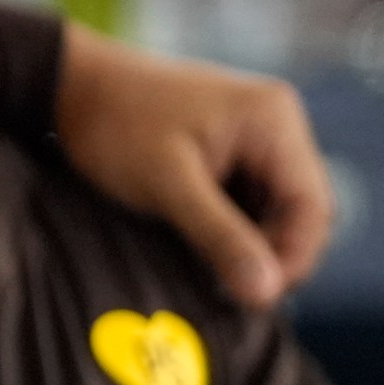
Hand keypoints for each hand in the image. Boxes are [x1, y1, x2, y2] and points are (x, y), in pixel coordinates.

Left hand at [55, 26, 333, 307]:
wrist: (70, 86)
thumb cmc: (114, 125)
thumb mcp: (167, 185)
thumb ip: (219, 237)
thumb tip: (268, 294)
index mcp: (272, 120)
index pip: (313, 206)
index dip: (294, 259)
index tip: (256, 299)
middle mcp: (276, 124)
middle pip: (302, 211)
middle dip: (274, 256)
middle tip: (228, 293)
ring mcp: (257, 137)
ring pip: (277, 211)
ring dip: (253, 247)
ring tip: (212, 276)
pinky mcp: (233, 152)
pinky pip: (251, 202)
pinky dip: (235, 231)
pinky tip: (203, 251)